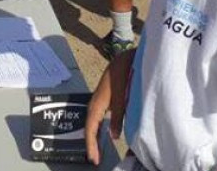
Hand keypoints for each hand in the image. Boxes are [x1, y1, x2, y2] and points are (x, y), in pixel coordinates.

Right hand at [86, 48, 134, 165]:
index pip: (90, 129)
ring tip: (98, 149)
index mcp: (97, 104)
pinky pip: (100, 116)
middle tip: (95, 159)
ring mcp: (100, 100)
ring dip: (95, 136)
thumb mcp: (122, 98)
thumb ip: (118, 117)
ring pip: (94, 121)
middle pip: (90, 126)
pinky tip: (105, 131)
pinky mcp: (107, 97)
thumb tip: (114, 136)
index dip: (91, 145)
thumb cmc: (123, 75)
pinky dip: (100, 127)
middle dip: (91, 143)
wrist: (127, 58)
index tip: (94, 159)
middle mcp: (96, 103)